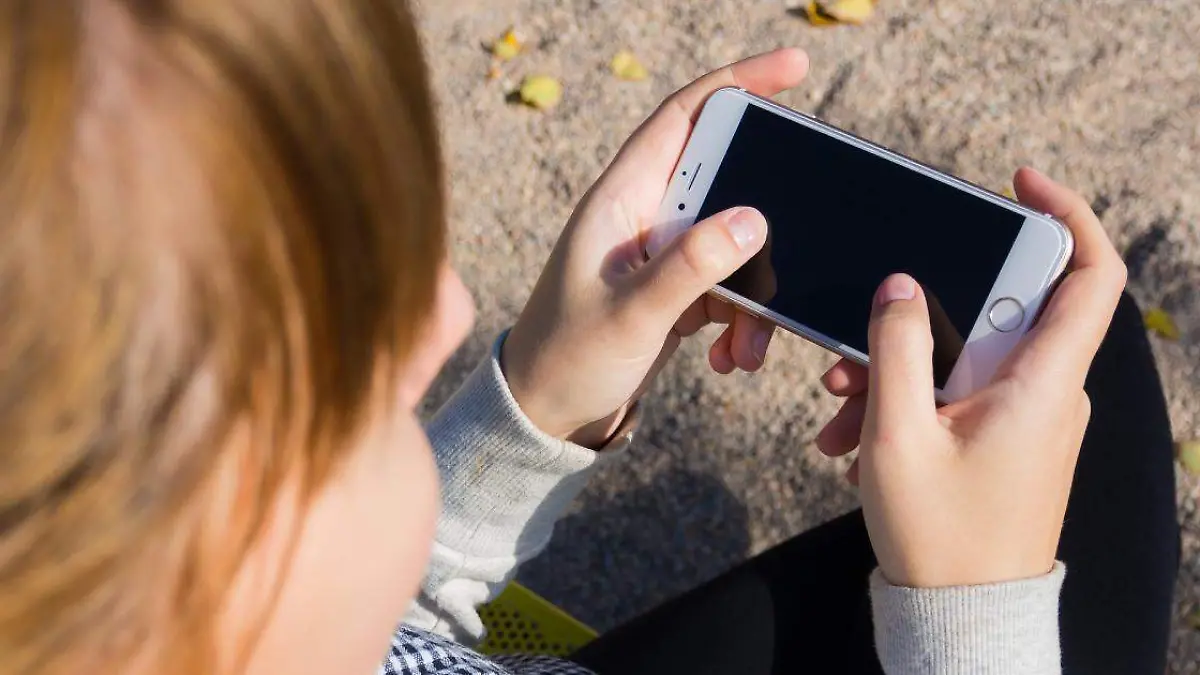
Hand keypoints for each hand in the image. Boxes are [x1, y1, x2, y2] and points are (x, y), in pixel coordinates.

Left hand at [502, 50, 809, 446]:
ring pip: (736, 244)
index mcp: (620, 199)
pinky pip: (730, 287)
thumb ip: (692, 266)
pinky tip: (731, 357)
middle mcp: (642, 216)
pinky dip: (743, 320)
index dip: (738, 83)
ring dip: (756, 292)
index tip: (795, 68)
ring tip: (748, 345)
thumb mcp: (632, 314)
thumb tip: (755, 219)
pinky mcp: (675, 290)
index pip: (683, 117)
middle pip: (725, 180)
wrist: (546, 415)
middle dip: (765, 217)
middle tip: (804, 233)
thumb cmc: (567, 358)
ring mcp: (661, 254)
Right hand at [816, 168, 1125, 587]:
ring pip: (966, 353)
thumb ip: (897, 349)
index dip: (1068, 215)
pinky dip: (909, 398)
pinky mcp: (1005, 436)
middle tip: (865, 330)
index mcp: (1043, 384)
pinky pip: (958, 390)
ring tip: (840, 404)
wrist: (961, 615)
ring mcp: (1029, 416)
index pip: (1090, 276)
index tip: (1019, 184)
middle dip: (924, 311)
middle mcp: (1049, 392)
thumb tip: (903, 286)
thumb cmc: (939, 535)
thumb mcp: (898, 435)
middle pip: (1000, 309)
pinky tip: (853, 432)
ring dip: (900, 365)